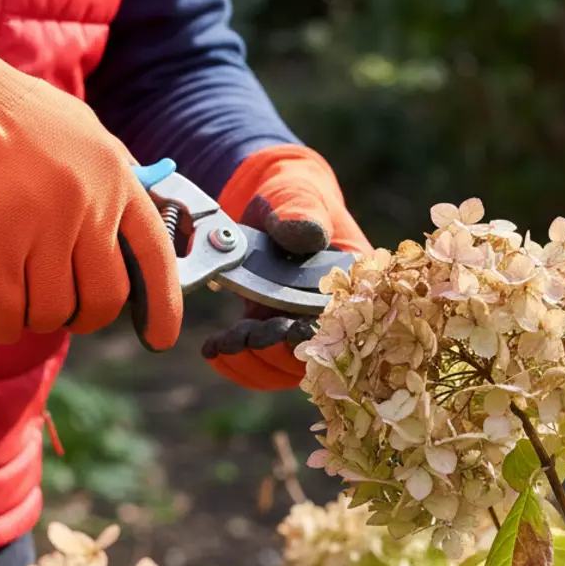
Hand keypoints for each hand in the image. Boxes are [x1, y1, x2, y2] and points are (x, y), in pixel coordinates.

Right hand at [0, 0, 182, 349]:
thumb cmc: (13, 112)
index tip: (161, 337)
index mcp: (116, 178)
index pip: (156, 255)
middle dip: (83, 316)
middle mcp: (89, 204)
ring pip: (53, 310)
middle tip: (62, 309)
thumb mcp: (85, 134)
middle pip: (103, 297)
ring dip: (35, 318)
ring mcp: (44, 223)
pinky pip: (7, 310)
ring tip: (17, 298)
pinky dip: (1, 324)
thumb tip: (129, 232)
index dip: (163, 304)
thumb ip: (110, 180)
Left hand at [203, 144, 369, 389]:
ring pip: (286, 370)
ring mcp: (299, 326)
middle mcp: (330, 312)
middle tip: (249, 334)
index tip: (290, 332)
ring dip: (254, 362)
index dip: (318, 335)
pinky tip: (214, 348)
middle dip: (278, 352)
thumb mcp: (297, 196)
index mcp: (351, 280)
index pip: (346, 323)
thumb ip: (301, 212)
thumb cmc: (291, 195)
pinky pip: (262, 367)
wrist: (266, 203)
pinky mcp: (272, 332)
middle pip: (316, 357)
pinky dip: (237, 365)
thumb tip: (306, 235)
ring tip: (227, 340)